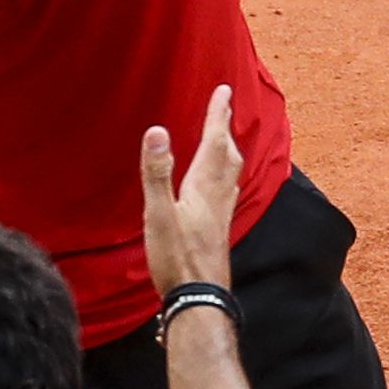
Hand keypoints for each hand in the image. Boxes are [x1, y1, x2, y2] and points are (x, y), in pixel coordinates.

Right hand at [141, 83, 242, 294]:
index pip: (214, 142)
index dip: (218, 114)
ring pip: (231, 174)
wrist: (199, 299)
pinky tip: (220, 188)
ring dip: (229, 151)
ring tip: (226, 141)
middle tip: (226, 108)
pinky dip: (226, 176)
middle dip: (226, 129)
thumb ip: (157, 173)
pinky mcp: (218, 231)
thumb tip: (158, 131)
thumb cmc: (177, 259)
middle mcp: (218, 197)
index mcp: (204, 187)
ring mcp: (220, 215)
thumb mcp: (159, 214)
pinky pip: (227, 192)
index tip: (224, 90)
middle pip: (228, 155)